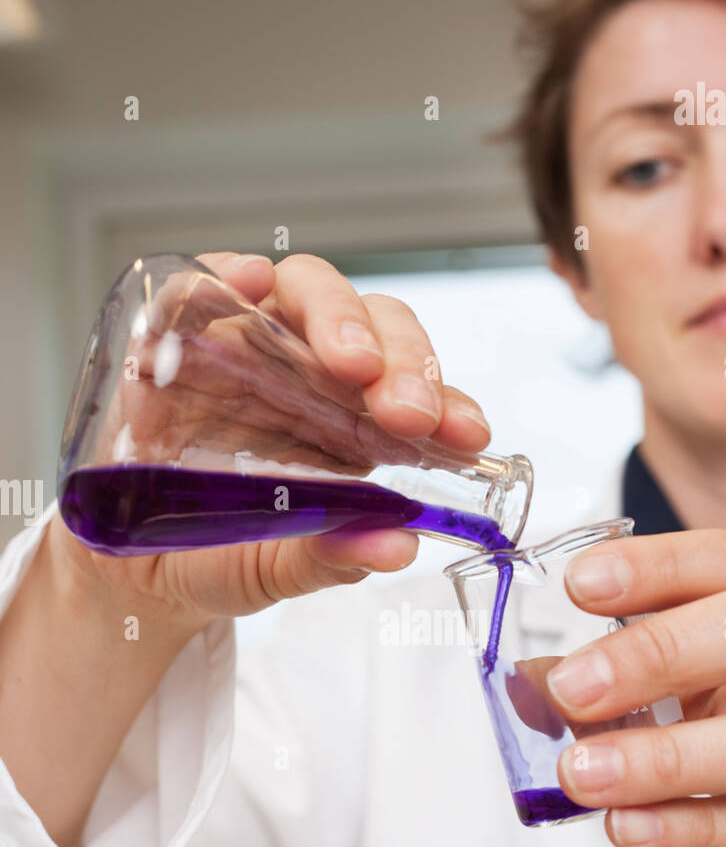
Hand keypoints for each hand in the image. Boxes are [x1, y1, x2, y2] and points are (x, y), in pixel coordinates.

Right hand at [57, 250, 491, 624]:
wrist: (137, 571)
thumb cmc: (222, 555)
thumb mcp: (279, 567)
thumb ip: (334, 555)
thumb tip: (398, 547)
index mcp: (352, 422)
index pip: (411, 388)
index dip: (447, 402)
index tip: (467, 434)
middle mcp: (307, 373)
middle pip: (370, 328)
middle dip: (400, 360)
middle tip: (408, 410)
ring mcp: (243, 349)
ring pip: (302, 291)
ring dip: (333, 317)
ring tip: (349, 360)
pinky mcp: (173, 342)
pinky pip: (199, 288)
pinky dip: (224, 275)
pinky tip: (250, 283)